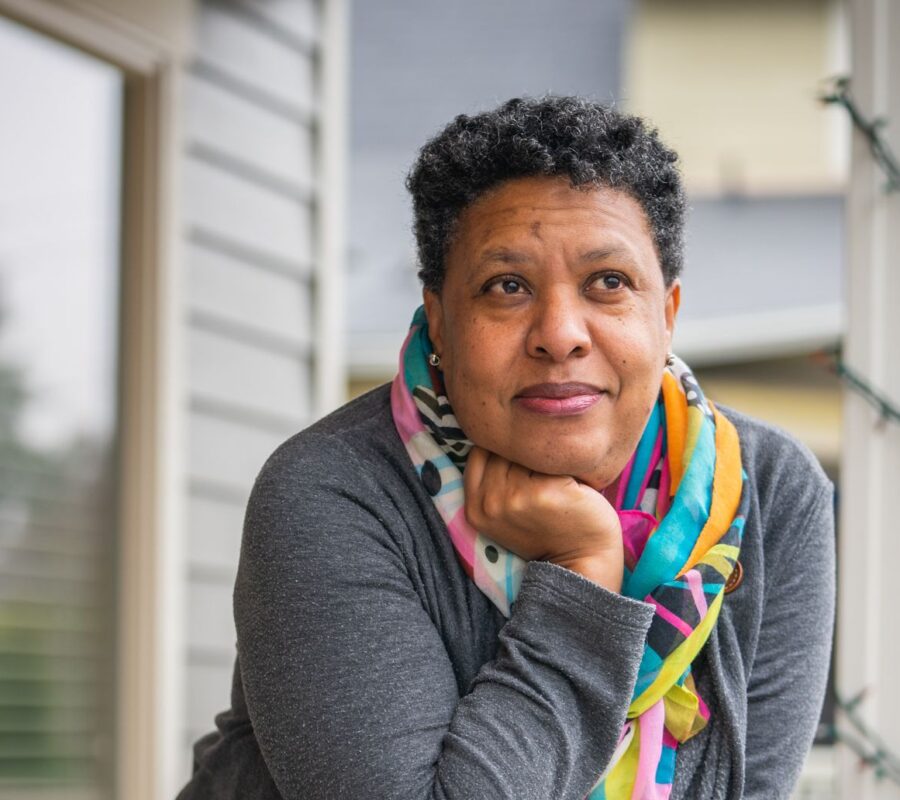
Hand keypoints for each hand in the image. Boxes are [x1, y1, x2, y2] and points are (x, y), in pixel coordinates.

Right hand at [464, 447, 623, 591]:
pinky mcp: (542, 493)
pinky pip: (550, 456)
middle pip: (502, 447)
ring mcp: (514, 498)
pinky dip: (564, 463)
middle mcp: (489, 503)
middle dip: (524, 451)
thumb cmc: (548, 529)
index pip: (479, 450)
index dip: (503, 449)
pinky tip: (572, 482)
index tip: (522, 460)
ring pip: (525, 449)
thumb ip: (493, 480)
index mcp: (474, 507)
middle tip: (545, 472)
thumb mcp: (504, 511)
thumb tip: (496, 431)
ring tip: (557, 476)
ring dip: (544, 455)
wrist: (582, 560)